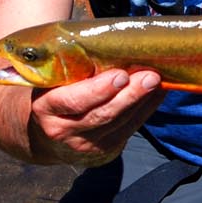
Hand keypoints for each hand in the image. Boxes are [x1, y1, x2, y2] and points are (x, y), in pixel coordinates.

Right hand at [28, 69, 166, 166]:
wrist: (47, 132)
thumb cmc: (54, 93)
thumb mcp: (53, 81)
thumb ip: (74, 69)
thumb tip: (114, 51)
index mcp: (45, 108)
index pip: (72, 101)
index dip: (98, 90)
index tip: (121, 75)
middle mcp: (63, 131)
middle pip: (101, 115)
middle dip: (129, 95)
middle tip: (150, 77)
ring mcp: (84, 145)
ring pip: (119, 124)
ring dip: (141, 102)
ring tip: (156, 82)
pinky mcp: (104, 151)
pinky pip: (128, 130)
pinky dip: (145, 111)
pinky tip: (156, 94)